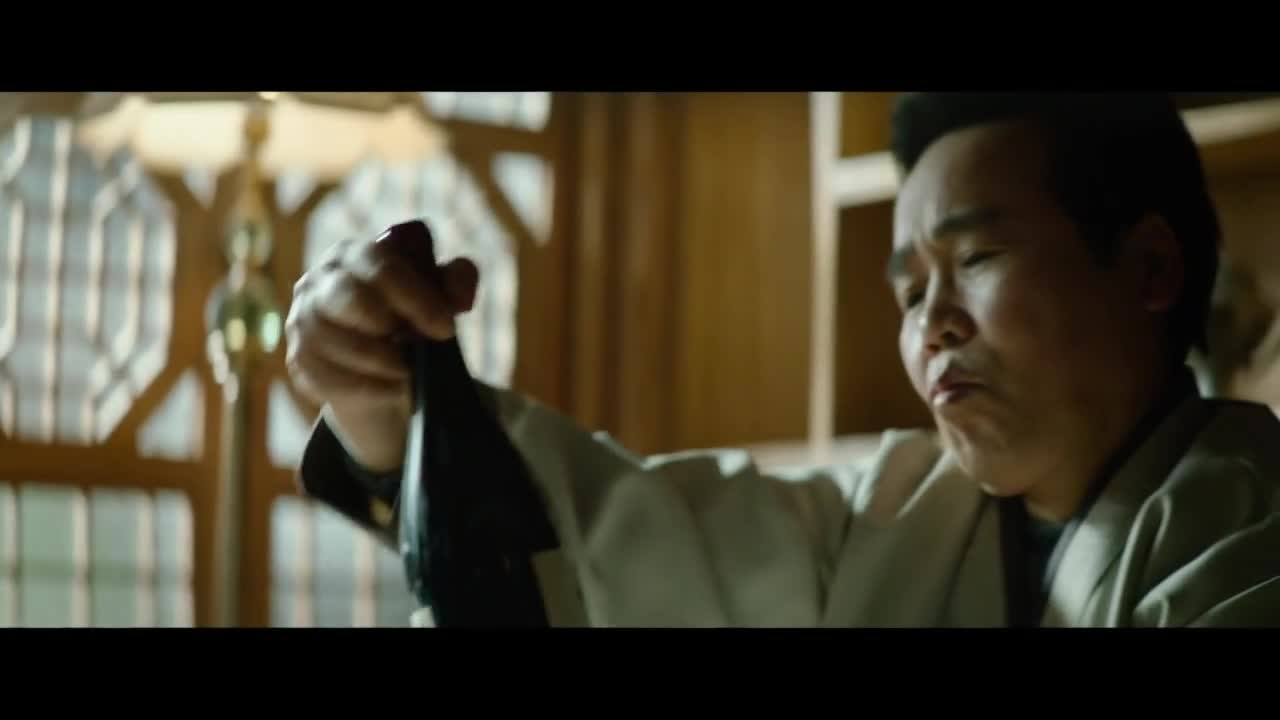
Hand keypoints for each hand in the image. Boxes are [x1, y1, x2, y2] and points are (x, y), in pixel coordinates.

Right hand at [285, 220, 479, 471]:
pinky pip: (323, 373)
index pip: (381, 266)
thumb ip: (457, 281)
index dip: (416, 298)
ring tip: (407, 372)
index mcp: (356, 254)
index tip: (444, 329)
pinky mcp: (300, 356)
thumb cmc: (410, 313)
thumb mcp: (440, 294)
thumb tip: (461, 298)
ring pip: (332, 339)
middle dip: (387, 327)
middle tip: (417, 350)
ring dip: (377, 361)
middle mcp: (321, 279)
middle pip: (348, 296)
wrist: (383, 360)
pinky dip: (363, 385)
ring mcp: (303, 318)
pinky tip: (390, 389)